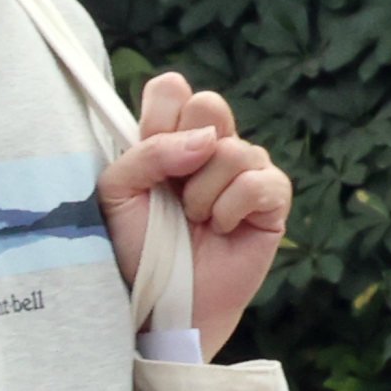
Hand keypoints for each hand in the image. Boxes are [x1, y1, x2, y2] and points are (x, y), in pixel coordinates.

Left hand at [95, 72, 291, 354]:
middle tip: (174, 189)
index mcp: (169, 139)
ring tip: (194, 222)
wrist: (163, 301)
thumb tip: (206, 139)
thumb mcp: (117, 193)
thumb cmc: (136, 249)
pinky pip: (260, 183)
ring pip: (234, 150)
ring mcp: (246, 172)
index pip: (174, 89)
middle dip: (186, 149)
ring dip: (204, 194)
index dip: (161, 115)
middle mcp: (210, 149)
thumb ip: (147, 152)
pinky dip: (232, 209)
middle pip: (211, 103)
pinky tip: (222, 230)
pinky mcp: (273, 202)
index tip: (148, 153)